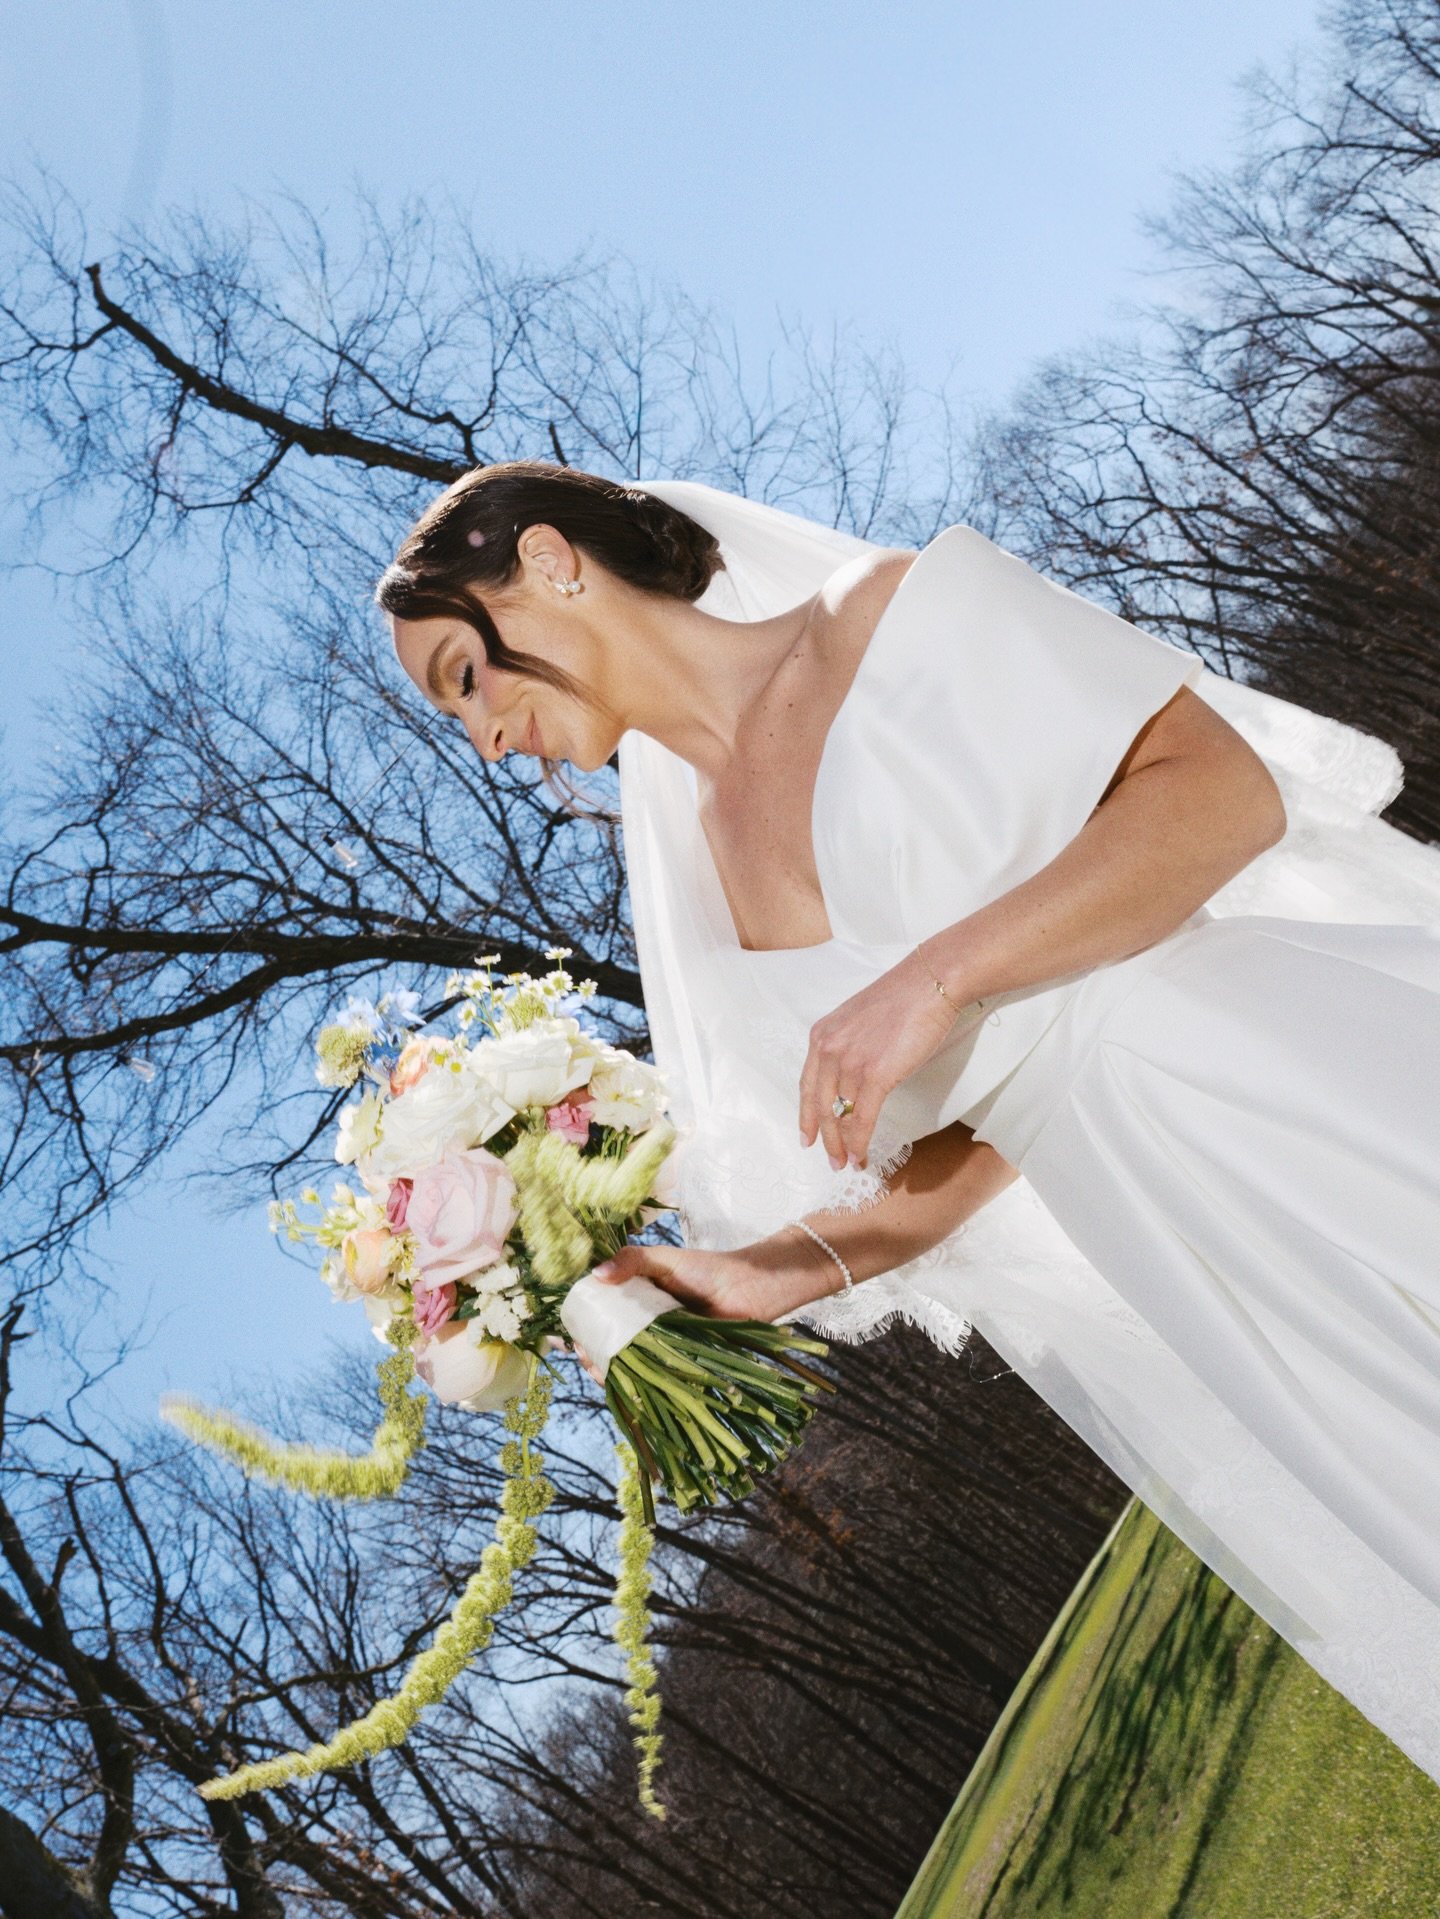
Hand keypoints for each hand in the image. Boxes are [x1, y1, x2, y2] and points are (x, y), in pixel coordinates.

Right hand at [561, 1243, 780, 1385]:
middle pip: (607, 1342)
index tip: (571, 1330)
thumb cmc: (706, 1269)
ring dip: (605, 1370)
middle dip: (589, 1351)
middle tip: (581, 1351)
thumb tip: (596, 1275)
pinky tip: (618, 1381)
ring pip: (624, 1363)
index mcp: (636, 1299)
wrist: (747, 1288)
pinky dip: (631, 1384)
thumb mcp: (663, 1258)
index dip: (583, 1323)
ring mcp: (658, 1347)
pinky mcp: (675, 1366)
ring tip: (595, 1367)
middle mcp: (643, 1325)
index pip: (600, 1313)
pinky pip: (648, 1378)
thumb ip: (630, 1261)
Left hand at [798, 943, 983, 1170]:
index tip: (807, 1136)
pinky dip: (860, 1142)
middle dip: (824, 1138)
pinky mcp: (875, 1075)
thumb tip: (855, 1076)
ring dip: (843, 1145)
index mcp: (822, 1036)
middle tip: (831, 1160)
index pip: (807, 1085)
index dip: (806, 1115)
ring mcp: (850, 1063)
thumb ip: (849, 1046)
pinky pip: (861, 1119)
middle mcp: (829, 1050)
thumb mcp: (859, 1020)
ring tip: (848, 1163)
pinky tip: (862, 1156)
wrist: (930, 982)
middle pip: (819, 1106)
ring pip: (839, 1116)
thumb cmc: (905, 998)